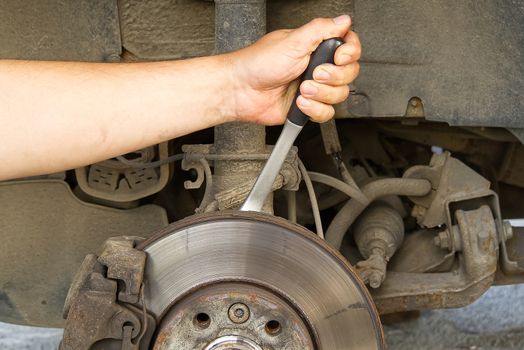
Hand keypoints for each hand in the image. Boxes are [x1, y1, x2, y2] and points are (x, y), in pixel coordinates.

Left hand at [229, 15, 360, 124]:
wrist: (240, 91)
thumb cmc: (257, 64)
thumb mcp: (292, 41)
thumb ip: (321, 29)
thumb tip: (343, 20)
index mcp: (315, 47)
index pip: (349, 47)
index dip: (350, 53)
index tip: (339, 57)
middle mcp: (317, 66)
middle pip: (349, 73)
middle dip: (334, 76)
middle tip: (314, 74)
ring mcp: (314, 88)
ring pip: (339, 95)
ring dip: (321, 94)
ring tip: (302, 90)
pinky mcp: (308, 107)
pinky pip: (326, 113)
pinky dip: (314, 110)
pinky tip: (300, 103)